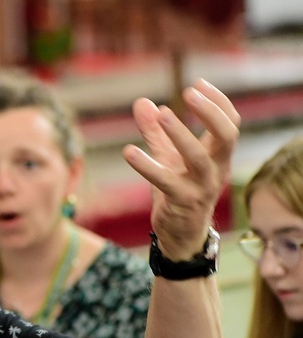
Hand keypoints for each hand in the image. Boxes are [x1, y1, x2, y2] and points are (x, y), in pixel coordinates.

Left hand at [122, 79, 239, 259]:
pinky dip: (147, 165)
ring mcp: (202, 187)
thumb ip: (155, 132)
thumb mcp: (167, 157)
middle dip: (211, 112)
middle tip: (189, 92)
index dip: (219, 102)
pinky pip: (165, 181)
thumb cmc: (178, 190)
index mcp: (219, 156)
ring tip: (163, 115)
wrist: (180, 233)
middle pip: (227, 136)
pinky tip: (128, 151)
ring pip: (199, 157)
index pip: (231, 124)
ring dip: (182, 135)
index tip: (198, 83)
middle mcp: (217, 170)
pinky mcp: (181, 202)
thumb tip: (142, 102)